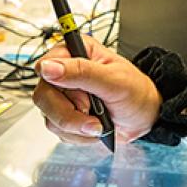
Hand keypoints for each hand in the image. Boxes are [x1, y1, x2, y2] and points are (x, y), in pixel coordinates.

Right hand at [32, 35, 160, 144]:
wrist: (143, 117)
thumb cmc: (136, 92)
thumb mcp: (114, 80)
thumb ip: (81, 71)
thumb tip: (49, 67)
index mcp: (77, 52)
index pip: (45, 65)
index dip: (57, 85)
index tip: (81, 98)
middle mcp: (65, 72)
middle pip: (43, 95)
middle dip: (69, 114)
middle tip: (92, 116)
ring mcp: (63, 95)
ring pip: (49, 116)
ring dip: (76, 127)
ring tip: (99, 123)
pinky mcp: (64, 115)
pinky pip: (58, 130)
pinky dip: (78, 135)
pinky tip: (94, 128)